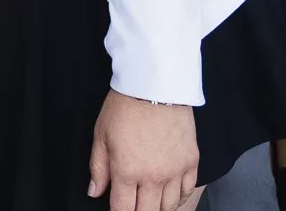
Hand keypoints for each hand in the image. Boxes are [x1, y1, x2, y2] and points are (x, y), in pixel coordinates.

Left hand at [88, 90, 197, 210]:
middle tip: (132, 205)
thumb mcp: (101, 135)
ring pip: (169, 206)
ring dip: (158, 208)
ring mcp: (175, 171)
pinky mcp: (191, 163)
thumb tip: (94, 191)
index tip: (117, 210)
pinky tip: (169, 195)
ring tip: (149, 202)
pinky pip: (187, 192)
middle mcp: (153, 176)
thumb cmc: (125, 108)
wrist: (156, 87)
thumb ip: (98, 167)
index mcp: (126, 171)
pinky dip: (178, 198)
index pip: (123, 209)